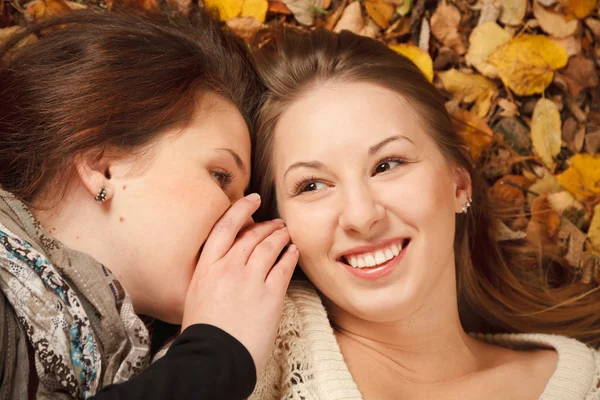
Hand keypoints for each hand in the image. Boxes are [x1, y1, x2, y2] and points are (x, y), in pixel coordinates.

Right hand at [181, 193, 297, 373]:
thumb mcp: (197, 294)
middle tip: (276, 222)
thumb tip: (223, 260)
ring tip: (287, 233)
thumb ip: (211, 273)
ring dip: (281, 236)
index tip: (251, 199)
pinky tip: (294, 252)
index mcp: (207, 267)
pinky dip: (290, 256)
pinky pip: (284, 267)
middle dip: (267, 225)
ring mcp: (251, 280)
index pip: (226, 226)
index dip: (241, 209)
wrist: (215, 358)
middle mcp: (229, 268)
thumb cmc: (204, 331)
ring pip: (270, 246)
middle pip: (252, 235)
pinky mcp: (270, 295)